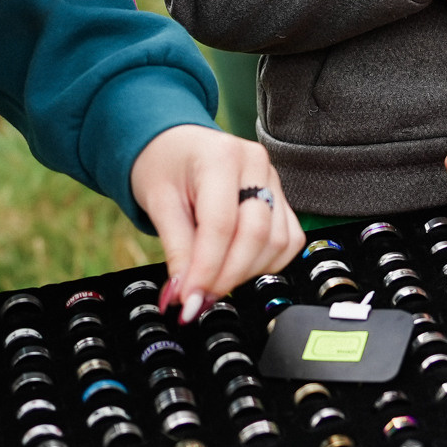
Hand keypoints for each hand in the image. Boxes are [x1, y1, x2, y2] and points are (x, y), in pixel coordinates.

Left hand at [129, 124, 302, 322]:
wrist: (177, 146)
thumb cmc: (165, 167)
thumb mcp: (158, 203)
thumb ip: (177, 249)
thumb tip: (185, 294)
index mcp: (221, 156)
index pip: (221, 224)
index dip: (207, 269)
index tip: (189, 300)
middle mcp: (256, 164)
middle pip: (256, 234)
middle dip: (228, 276)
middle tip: (199, 299)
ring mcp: (274, 180)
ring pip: (277, 242)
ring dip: (246, 272)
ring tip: (213, 281)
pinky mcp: (282, 198)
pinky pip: (288, 240)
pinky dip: (265, 263)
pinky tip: (237, 266)